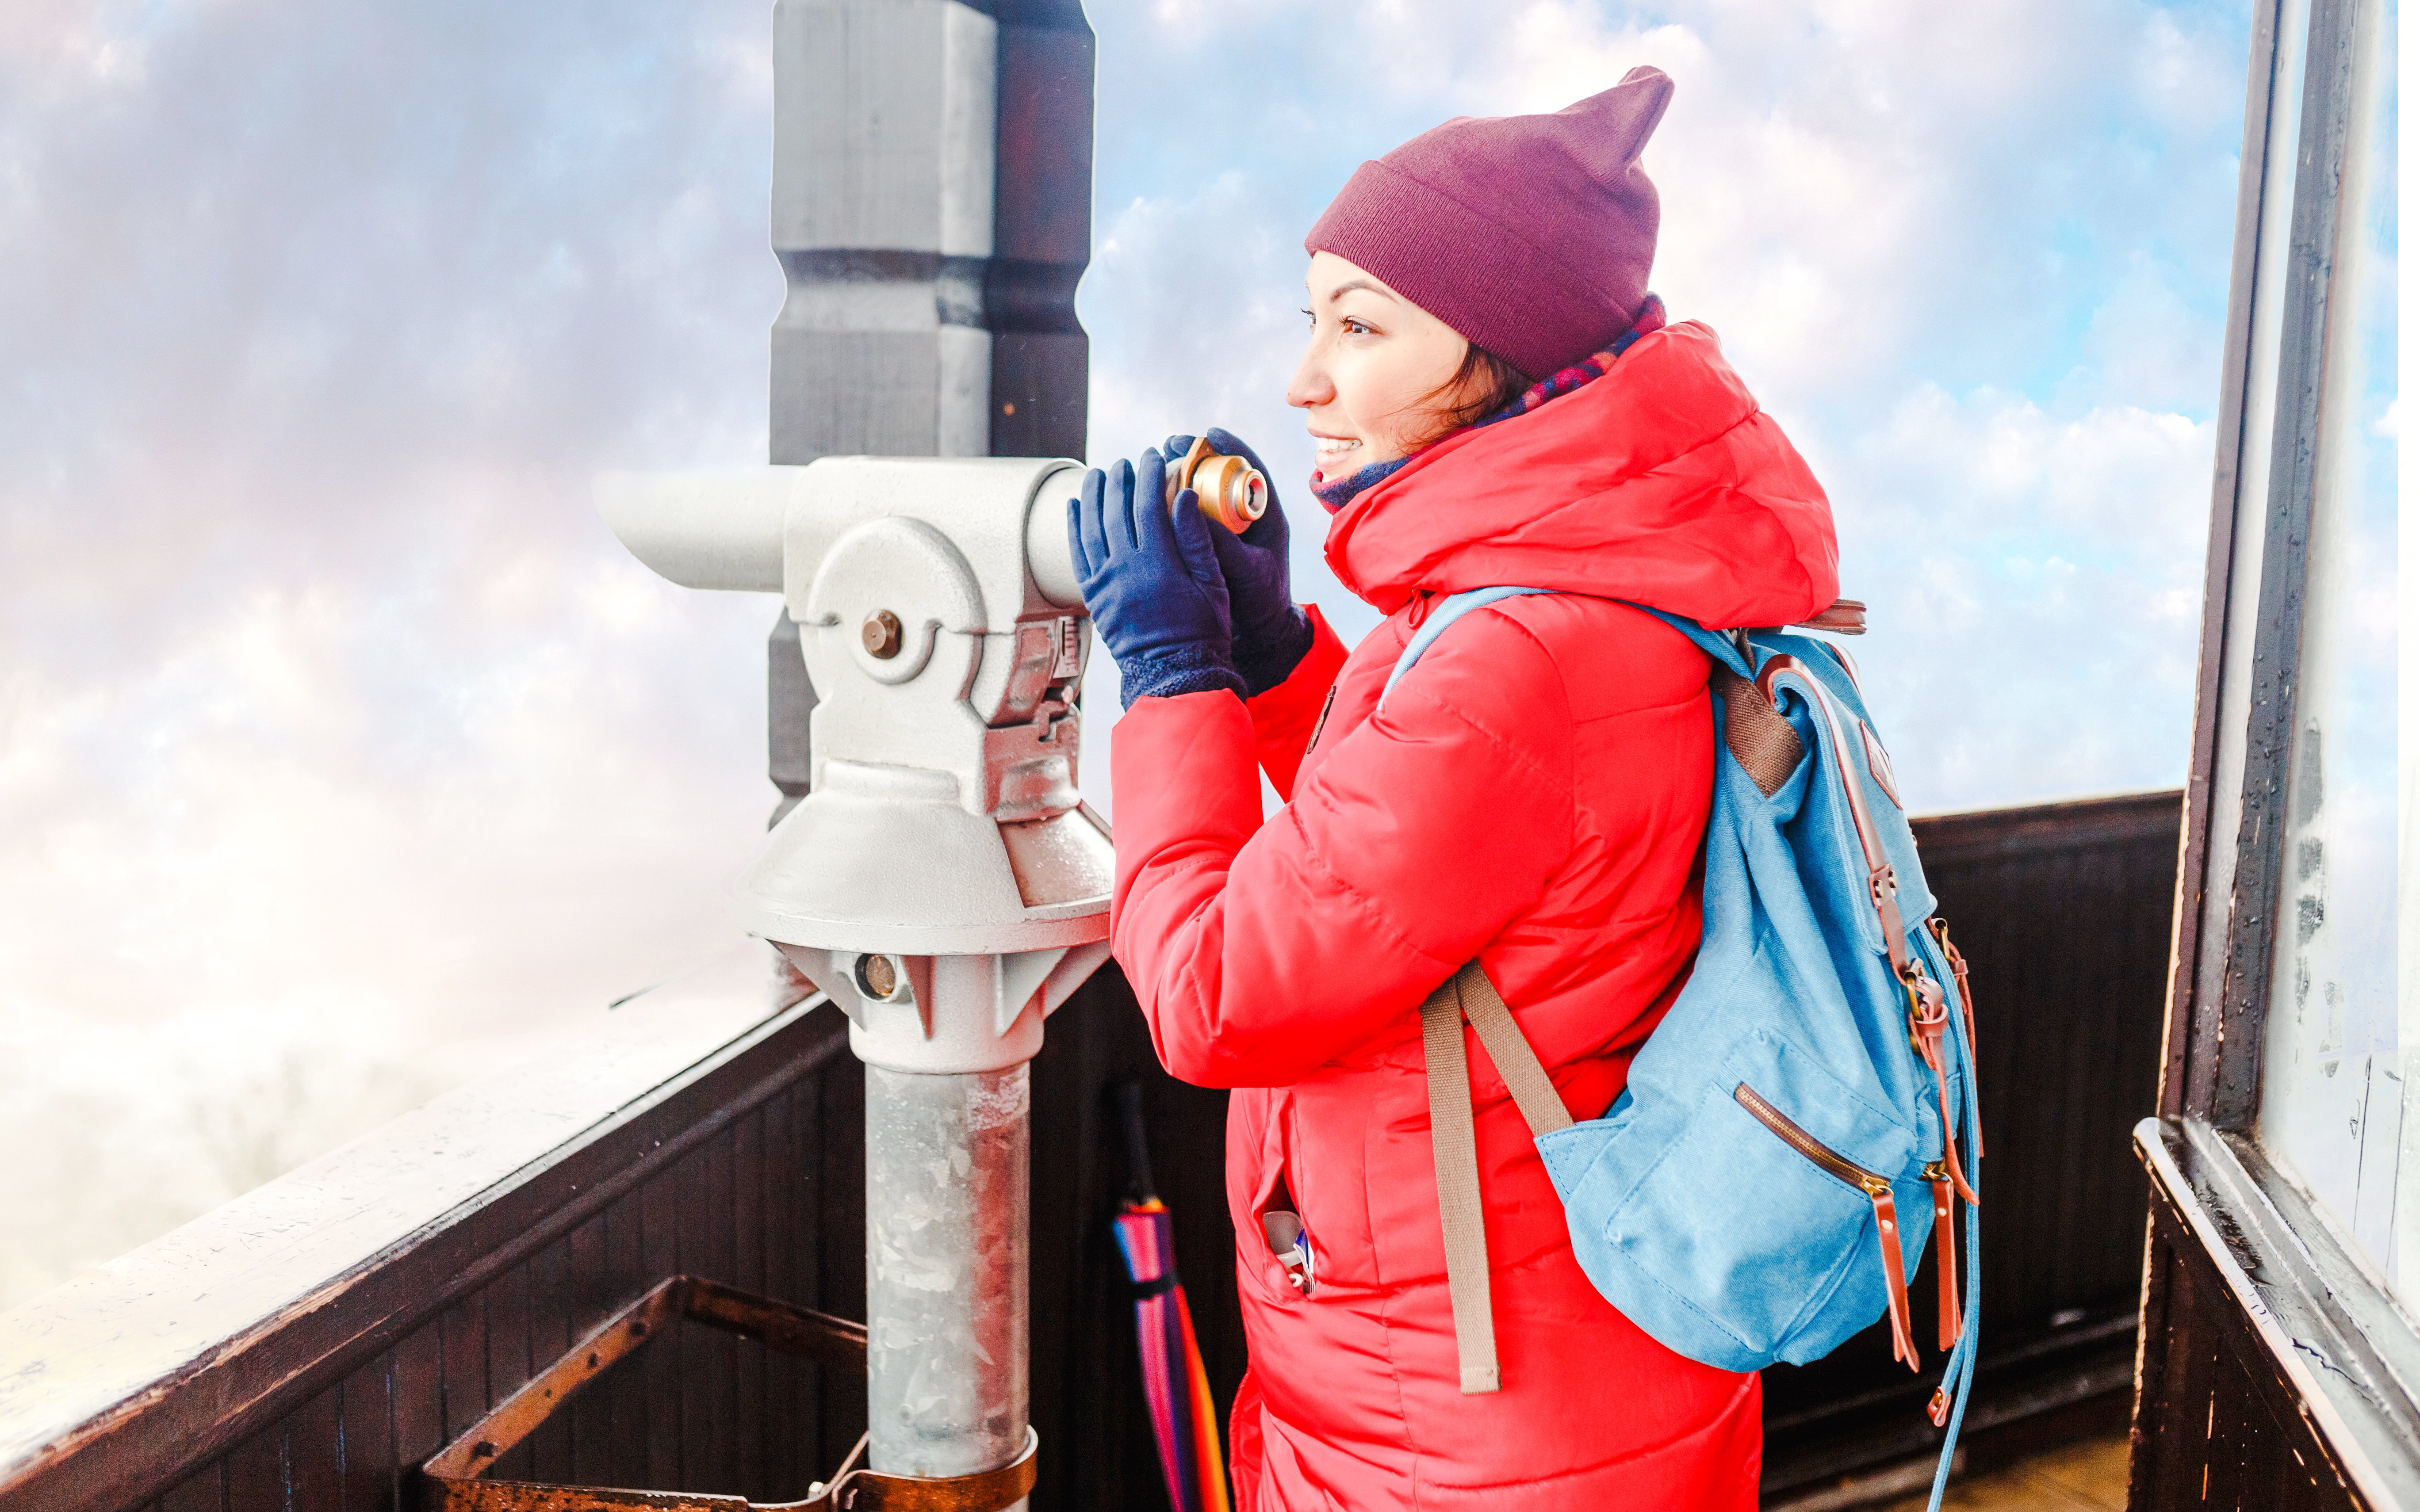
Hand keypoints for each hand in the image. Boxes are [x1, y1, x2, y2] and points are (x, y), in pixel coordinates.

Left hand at [1066, 447, 1246, 707]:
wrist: (1175, 675)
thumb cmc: (1202, 630)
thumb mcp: (1213, 584)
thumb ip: (1197, 539)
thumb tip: (1183, 495)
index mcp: (1159, 563)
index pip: (1148, 505)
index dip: (1149, 475)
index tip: (1152, 457)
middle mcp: (1126, 570)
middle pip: (1115, 511)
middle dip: (1119, 480)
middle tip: (1125, 463)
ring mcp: (1105, 584)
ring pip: (1091, 528)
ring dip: (1092, 496)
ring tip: (1098, 475)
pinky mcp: (1093, 597)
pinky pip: (1077, 555)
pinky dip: (1074, 527)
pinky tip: (1075, 506)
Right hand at [1162, 428, 1313, 695]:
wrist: (1259, 630)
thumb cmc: (1261, 602)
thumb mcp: (1244, 573)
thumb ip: (1223, 546)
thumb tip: (1192, 514)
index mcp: (1267, 518)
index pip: (1253, 470)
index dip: (1232, 448)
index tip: (1210, 432)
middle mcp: (1247, 519)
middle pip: (1223, 475)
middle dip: (1197, 455)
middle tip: (1172, 443)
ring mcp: (1228, 530)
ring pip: (1205, 493)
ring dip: (1181, 475)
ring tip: (1155, 460)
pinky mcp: (1210, 542)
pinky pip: (1191, 514)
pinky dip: (1172, 502)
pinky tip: (1147, 494)